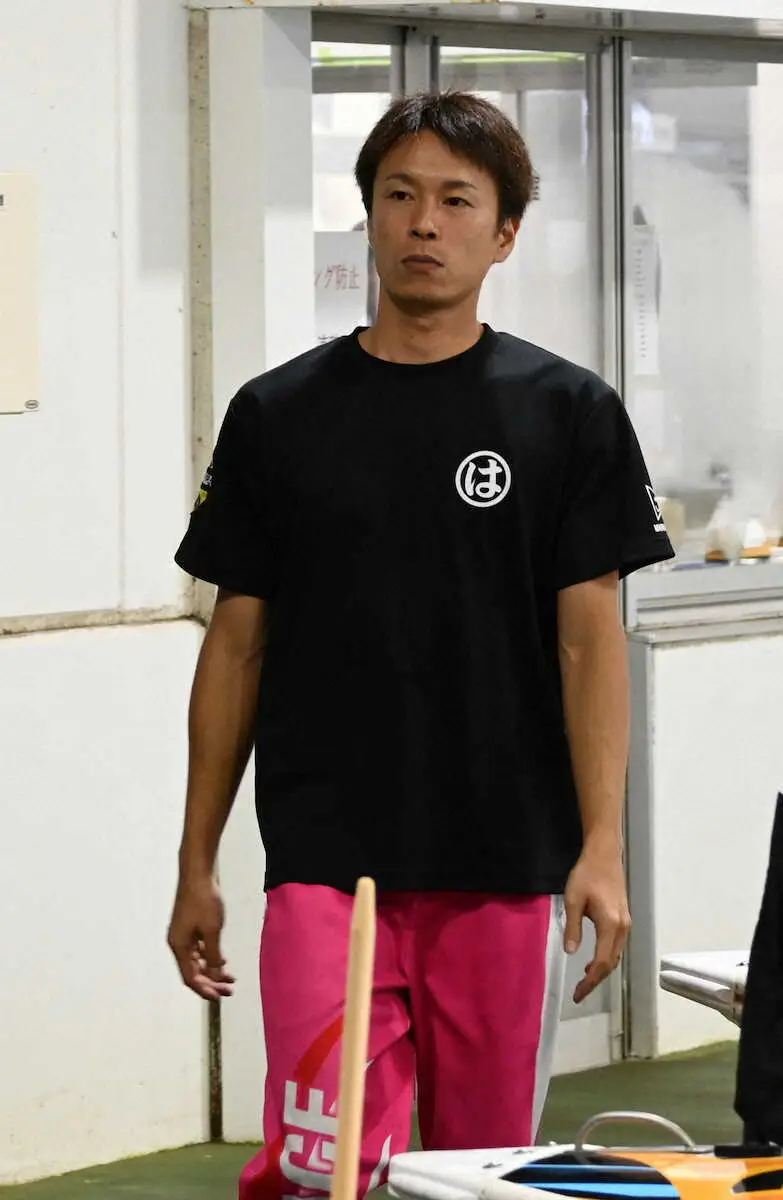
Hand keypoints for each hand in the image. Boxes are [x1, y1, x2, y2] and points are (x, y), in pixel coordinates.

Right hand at [167, 873, 234, 1000]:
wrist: (198, 873)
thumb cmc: (204, 900)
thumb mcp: (212, 930)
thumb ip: (213, 954)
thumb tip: (215, 972)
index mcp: (179, 946)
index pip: (190, 977)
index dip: (204, 990)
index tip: (219, 998)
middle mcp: (178, 942)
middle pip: (193, 971)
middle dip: (211, 983)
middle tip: (230, 990)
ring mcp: (183, 934)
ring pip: (197, 960)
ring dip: (212, 970)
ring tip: (230, 979)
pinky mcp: (190, 925)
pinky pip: (199, 949)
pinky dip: (210, 957)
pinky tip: (223, 961)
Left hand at [564, 843, 630, 1003]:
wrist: (604, 855)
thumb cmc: (586, 874)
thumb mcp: (573, 900)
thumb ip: (573, 928)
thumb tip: (571, 952)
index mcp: (610, 925)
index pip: (602, 962)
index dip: (590, 981)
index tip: (577, 994)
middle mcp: (623, 928)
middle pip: (612, 963)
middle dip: (596, 980)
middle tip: (579, 992)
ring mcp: (626, 923)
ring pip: (616, 956)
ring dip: (602, 970)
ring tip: (584, 980)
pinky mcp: (624, 918)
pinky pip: (616, 946)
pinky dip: (606, 958)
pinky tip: (594, 960)